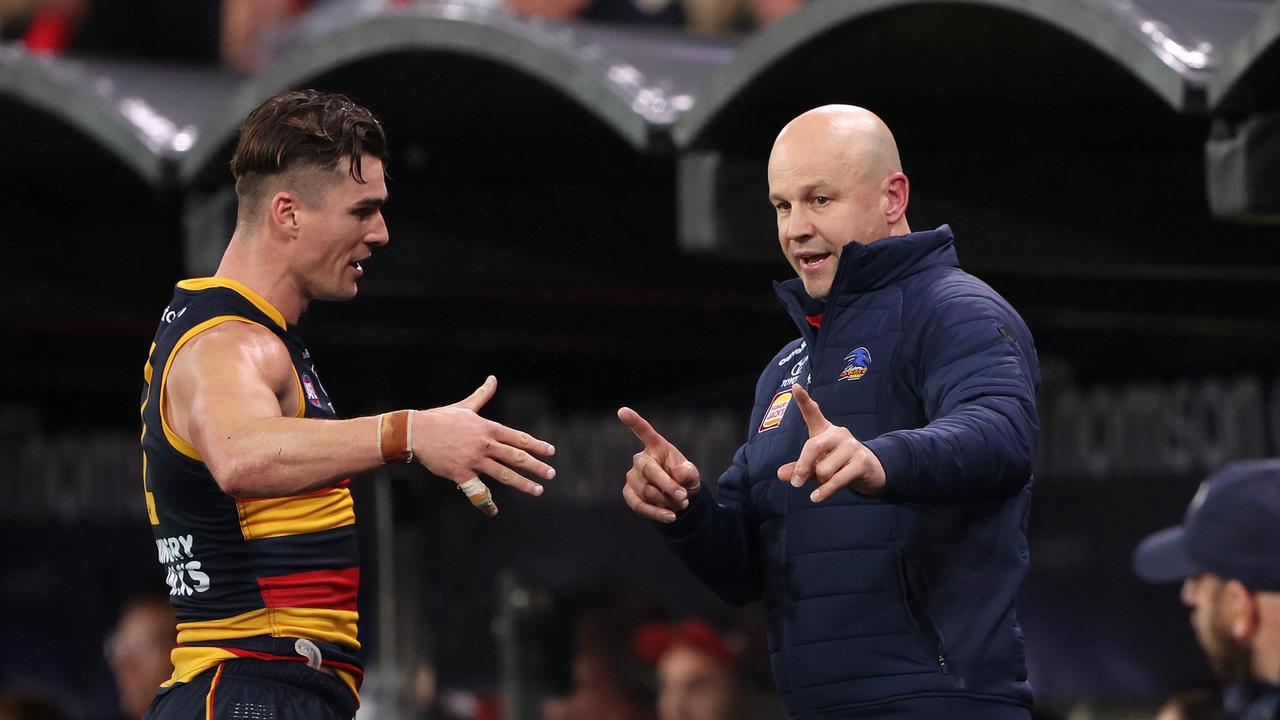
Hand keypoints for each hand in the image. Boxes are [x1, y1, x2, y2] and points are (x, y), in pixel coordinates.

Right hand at [414, 376, 555, 498]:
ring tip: (538, 490)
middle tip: (551, 474)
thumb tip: (493, 379)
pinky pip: (477, 490)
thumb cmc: (441, 418)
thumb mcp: (466, 406)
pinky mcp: (460, 473)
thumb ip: (483, 395)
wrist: (416, 432)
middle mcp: (484, 444)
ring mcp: (473, 459)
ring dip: (523, 483)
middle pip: (516, 456)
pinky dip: (486, 502)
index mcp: (488, 428)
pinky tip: (494, 510)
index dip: (537, 445)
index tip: (551, 452)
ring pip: (503, 474)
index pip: (518, 437)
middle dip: (536, 466)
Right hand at [617, 407, 700, 522]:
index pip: (644, 431)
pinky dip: (657, 513)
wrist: (678, 499)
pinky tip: (670, 517)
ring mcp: (632, 477)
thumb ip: (688, 473)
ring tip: (681, 504)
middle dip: (667, 486)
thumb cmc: (684, 479)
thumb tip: (678, 474)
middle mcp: (640, 459)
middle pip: (649, 470)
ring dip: (667, 501)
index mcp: (656, 447)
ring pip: (647, 491)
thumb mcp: (692, 475)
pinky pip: (640, 505)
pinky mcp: (629, 494)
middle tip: (684, 497)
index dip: (633, 421)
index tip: (622, 411)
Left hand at [776, 385, 884, 501]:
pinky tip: (816, 497)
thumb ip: (798, 468)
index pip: (813, 413)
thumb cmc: (837, 464)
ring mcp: (852, 446)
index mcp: (825, 430)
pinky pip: (835, 480)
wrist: (869, 471)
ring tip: (830, 478)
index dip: (804, 400)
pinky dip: (824, 491)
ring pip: (823, 469)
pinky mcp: (861, 462)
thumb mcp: (816, 465)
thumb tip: (780, 474)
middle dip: (802, 467)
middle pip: (812, 448)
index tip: (795, 387)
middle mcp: (839, 434)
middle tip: (796, 483)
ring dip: (821, 481)